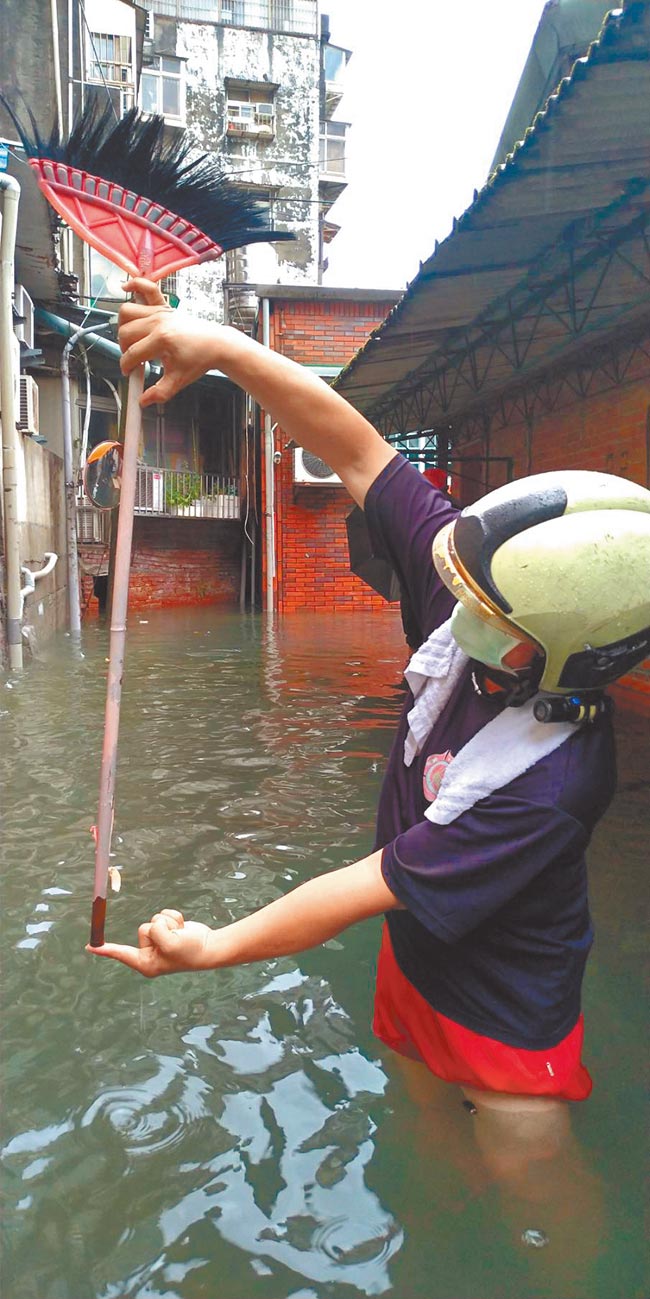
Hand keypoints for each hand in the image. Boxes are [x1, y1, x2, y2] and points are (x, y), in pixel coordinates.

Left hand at [86, 908, 214, 976]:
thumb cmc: (190, 951)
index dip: (105, 950)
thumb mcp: (170, 943)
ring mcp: (157, 941)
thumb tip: (153, 925)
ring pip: (154, 919)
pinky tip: (183, 928)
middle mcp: (149, 952)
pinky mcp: (166, 930)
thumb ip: (156, 932)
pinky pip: (162, 913)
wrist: (210, 947)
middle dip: (160, 928)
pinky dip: (174, 917)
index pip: (121, 954)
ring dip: (169, 922)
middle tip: (174, 940)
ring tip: (180, 935)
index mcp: (146, 963)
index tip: (89, 947)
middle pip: (143, 928)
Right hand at [118, 278, 222, 406]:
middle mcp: (158, 321)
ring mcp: (160, 311)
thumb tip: (143, 401)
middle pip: (125, 332)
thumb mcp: (178, 380)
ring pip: (127, 312)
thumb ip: (159, 393)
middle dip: (124, 348)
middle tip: (134, 359)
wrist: (216, 344)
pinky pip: (147, 287)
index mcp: (161, 340)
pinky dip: (135, 285)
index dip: (127, 366)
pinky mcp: (164, 305)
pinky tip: (125, 288)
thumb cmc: (199, 359)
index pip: (132, 354)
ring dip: (124, 325)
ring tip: (132, 339)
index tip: (130, 373)